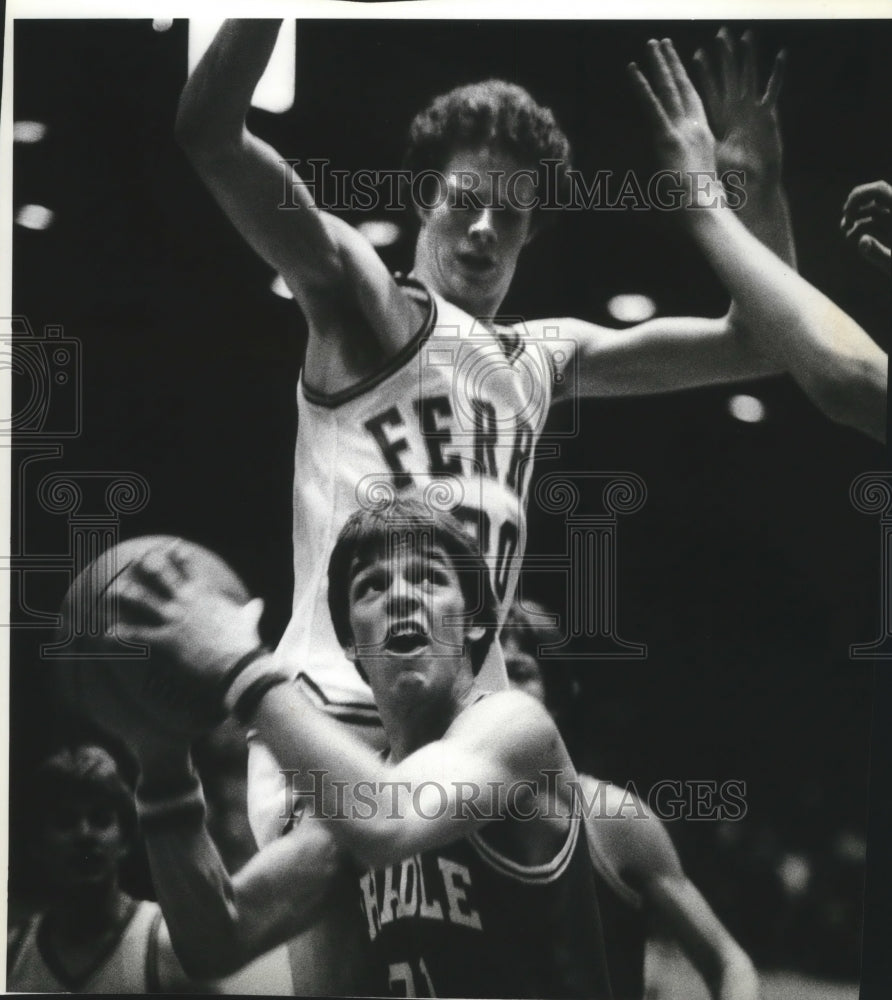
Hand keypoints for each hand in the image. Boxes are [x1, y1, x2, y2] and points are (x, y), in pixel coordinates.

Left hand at [115, 541, 264, 687]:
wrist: (237, 663)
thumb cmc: (244, 641)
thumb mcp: (249, 620)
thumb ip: (251, 610)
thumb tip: (258, 604)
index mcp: (206, 593)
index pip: (190, 566)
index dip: (178, 554)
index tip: (170, 546)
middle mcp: (187, 600)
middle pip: (162, 574)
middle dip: (148, 565)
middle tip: (136, 559)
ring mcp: (175, 618)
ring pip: (144, 599)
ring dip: (127, 593)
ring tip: (113, 590)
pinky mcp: (166, 638)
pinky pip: (139, 634)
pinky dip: (121, 634)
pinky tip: (106, 633)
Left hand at [628, 39, 720, 205]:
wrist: (705, 215)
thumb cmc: (699, 209)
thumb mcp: (689, 186)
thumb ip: (678, 179)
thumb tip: (667, 186)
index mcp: (702, 138)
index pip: (692, 101)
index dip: (684, 80)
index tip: (677, 64)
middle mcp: (695, 129)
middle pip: (681, 88)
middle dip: (671, 64)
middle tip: (661, 43)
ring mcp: (683, 131)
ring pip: (669, 89)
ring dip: (659, 64)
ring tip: (651, 44)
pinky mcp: (668, 139)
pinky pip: (652, 107)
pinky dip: (641, 87)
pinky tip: (633, 70)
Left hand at [693, 28, 785, 184]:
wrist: (752, 185)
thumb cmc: (729, 175)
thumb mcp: (706, 155)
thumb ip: (692, 146)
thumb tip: (668, 150)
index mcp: (719, 118)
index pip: (708, 90)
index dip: (703, 73)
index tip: (696, 54)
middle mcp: (735, 110)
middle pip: (728, 76)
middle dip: (724, 56)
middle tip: (720, 33)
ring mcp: (752, 110)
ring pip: (748, 77)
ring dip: (747, 56)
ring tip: (745, 36)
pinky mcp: (768, 115)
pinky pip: (772, 90)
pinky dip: (777, 73)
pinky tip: (781, 55)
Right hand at [841, 180, 891, 273]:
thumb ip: (879, 253)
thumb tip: (862, 242)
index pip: (879, 190)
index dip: (859, 196)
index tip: (847, 214)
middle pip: (874, 194)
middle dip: (855, 204)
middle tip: (845, 223)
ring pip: (873, 209)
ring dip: (856, 217)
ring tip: (845, 231)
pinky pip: (876, 222)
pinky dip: (862, 227)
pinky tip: (854, 239)